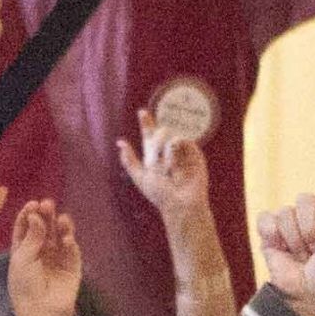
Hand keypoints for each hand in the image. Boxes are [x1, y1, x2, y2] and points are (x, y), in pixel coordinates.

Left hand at [5, 201, 81, 315]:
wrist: (41, 313)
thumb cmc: (24, 287)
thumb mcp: (22, 259)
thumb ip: (32, 236)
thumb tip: (35, 215)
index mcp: (23, 251)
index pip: (25, 228)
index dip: (28, 215)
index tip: (31, 204)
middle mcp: (40, 252)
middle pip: (44, 229)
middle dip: (46, 215)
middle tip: (48, 204)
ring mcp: (57, 259)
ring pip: (60, 236)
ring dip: (60, 226)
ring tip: (61, 218)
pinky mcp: (72, 267)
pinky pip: (72, 251)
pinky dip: (70, 243)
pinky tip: (67, 239)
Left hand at [120, 107, 211, 229]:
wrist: (181, 203)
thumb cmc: (160, 194)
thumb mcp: (140, 177)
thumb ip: (129, 161)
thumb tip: (119, 142)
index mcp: (154, 156)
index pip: (150, 135)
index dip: (146, 123)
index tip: (142, 112)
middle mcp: (168, 152)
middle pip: (161, 132)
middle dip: (157, 141)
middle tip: (157, 158)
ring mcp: (182, 152)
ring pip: (171, 136)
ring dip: (166, 150)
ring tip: (168, 168)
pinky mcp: (195, 153)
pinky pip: (184, 140)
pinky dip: (176, 150)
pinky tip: (176, 164)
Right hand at [257, 135, 314, 315]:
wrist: (301, 295)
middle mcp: (314, 214)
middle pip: (307, 200)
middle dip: (310, 228)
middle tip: (314, 251)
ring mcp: (291, 221)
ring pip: (288, 211)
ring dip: (294, 238)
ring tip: (301, 255)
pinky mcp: (270, 229)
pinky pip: (268, 218)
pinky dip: (273, 235)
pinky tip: (281, 249)